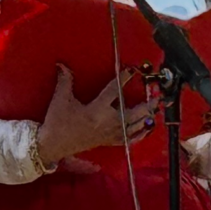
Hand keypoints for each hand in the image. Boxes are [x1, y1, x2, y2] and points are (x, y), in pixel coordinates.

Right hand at [36, 66, 158, 166]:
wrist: (53, 145)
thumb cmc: (58, 122)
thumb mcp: (60, 99)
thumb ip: (65, 81)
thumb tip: (62, 65)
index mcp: (97, 110)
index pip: (114, 91)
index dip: (124, 79)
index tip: (132, 70)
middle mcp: (108, 122)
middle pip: (134, 112)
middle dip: (147, 104)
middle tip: (157, 95)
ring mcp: (110, 134)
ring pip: (135, 126)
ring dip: (147, 117)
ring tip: (156, 108)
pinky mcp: (109, 142)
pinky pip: (130, 140)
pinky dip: (140, 134)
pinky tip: (147, 129)